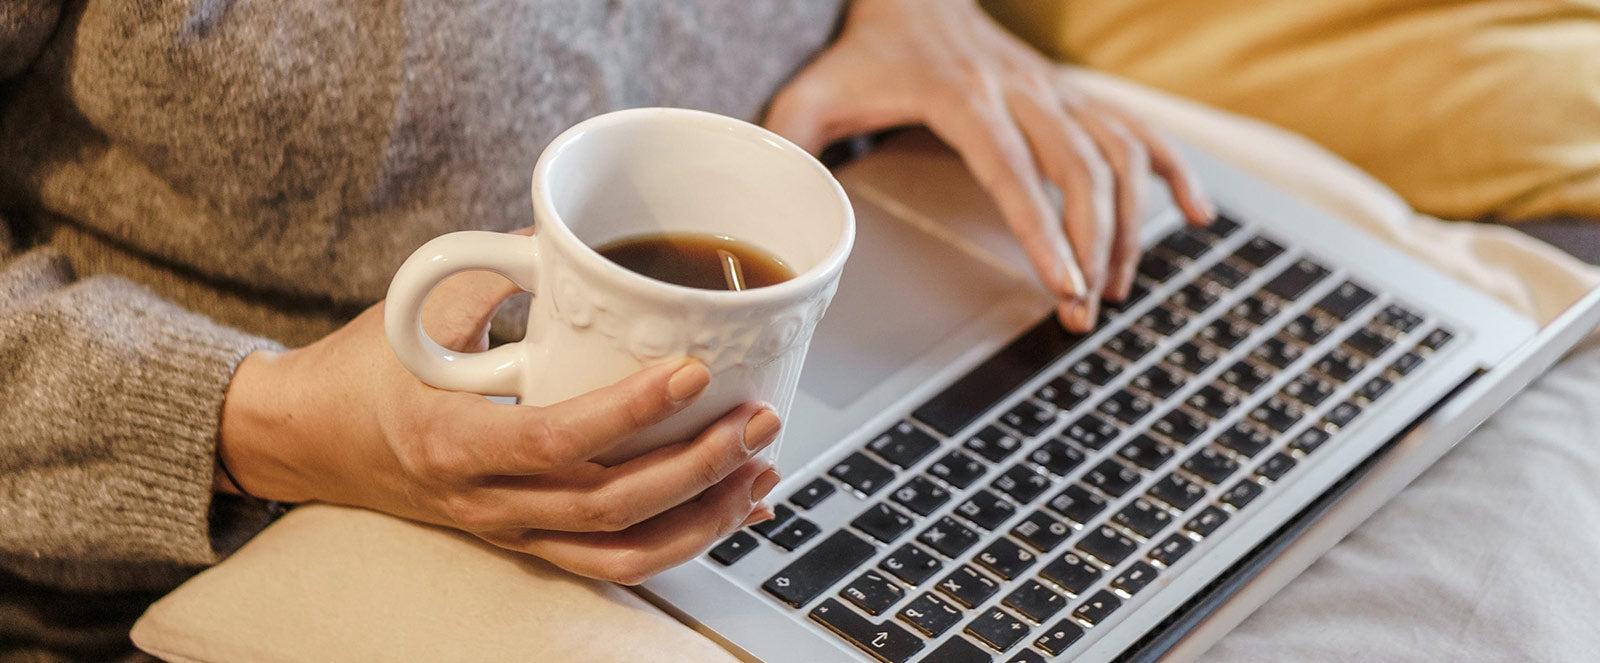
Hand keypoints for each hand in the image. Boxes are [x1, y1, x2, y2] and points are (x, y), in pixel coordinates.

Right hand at [216, 228, 780, 583]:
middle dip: (697, 467)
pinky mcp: (527, 540)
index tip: (691, 369)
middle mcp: (485, 501)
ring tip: (759, 470)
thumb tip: (577, 232)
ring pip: (620, 552)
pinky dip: (676, 539)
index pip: (556, 441)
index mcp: (452, 440)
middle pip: (608, 507)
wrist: (311, 440)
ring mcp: (509, 530)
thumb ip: (497, 269)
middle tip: (757, 420)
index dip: (631, 413)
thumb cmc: (364, 370)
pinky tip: (724, 505)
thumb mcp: (419, 308)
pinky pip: (611, 559)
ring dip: (701, 517)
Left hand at [765, 0, 1213, 330]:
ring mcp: (1055, 91)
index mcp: (964, 98)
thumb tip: (781, 207)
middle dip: (1092, 244)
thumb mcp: (812, 95)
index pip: (1015, 172)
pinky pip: (1139, 130)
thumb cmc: (865, 51)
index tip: (1064, 286)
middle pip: (1080, 169)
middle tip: (1087, 309)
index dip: (1043, 232)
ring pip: (1117, 154)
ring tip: (1117, 285)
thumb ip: (794, 148)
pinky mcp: (1073, 96)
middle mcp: (1022, 91)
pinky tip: (1196, 214)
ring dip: (1128, 223)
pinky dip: (1173, 171)